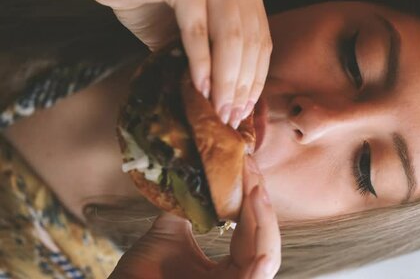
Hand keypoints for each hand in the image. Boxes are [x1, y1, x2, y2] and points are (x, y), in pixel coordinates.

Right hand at [73, 0, 271, 126]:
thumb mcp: (191, 30)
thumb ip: (214, 55)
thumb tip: (231, 103)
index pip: (260, 38)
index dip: (255, 79)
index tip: (246, 111)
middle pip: (248, 40)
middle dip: (240, 86)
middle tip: (230, 118)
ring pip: (228, 38)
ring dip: (224, 81)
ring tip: (217, 110)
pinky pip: (197, 31)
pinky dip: (199, 64)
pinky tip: (198, 88)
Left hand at [109, 156, 280, 278]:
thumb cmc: (138, 276)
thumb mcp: (167, 233)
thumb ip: (187, 207)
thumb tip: (197, 169)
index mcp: (228, 269)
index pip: (251, 232)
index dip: (251, 200)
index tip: (245, 166)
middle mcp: (236, 278)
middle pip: (264, 241)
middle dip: (261, 203)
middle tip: (251, 169)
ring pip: (266, 257)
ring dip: (264, 221)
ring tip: (255, 190)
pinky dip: (261, 257)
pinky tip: (256, 226)